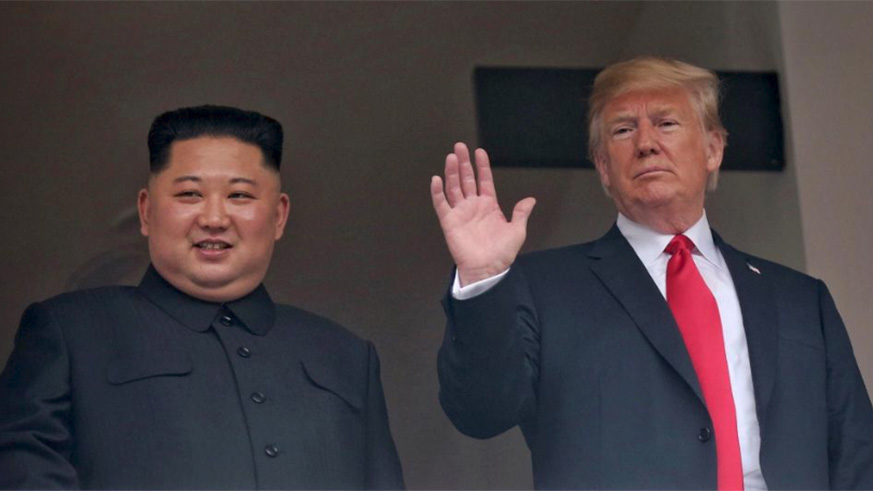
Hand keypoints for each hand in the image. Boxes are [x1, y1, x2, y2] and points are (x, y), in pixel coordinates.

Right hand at [430, 143, 535, 286]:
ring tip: (451, 157)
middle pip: (466, 179)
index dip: (482, 166)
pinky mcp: (449, 222)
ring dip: (452, 172)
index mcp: (489, 206)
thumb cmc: (502, 253)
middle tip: (460, 147)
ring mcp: (460, 212)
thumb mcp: (517, 231)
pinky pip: (441, 204)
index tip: (479, 152)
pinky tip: (436, 179)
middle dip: (464, 163)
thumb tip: (530, 200)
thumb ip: (521, 213)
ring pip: (454, 187)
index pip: (484, 180)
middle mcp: (473, 206)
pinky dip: (437, 192)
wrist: (488, 269)